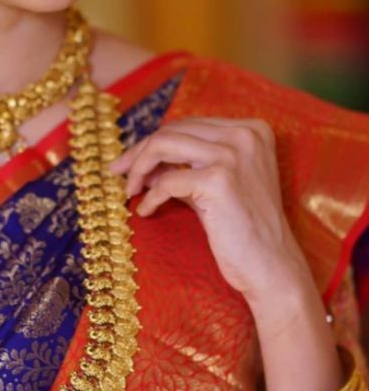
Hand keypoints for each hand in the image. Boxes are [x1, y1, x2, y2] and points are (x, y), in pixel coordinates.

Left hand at [110, 117, 309, 307]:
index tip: (130, 161)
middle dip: (139, 152)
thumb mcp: (216, 184)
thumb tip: (142, 158)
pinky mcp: (218, 180)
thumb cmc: (244, 229)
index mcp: (251, 129)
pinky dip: (150, 197)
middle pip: (172, 130)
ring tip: (130, 190)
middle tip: (118, 173)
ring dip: (138, 168)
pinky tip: (146, 211)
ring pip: (163, 145)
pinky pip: (167, 181)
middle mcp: (244, 134)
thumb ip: (187, 165)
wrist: (271, 265)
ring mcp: (233, 155)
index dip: (154, 142)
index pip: (187, 125)